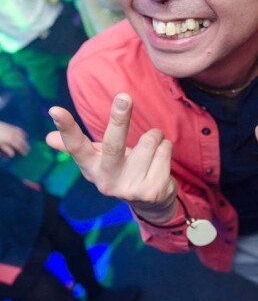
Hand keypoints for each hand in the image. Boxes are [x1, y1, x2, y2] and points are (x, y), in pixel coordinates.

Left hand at [0, 121, 29, 156]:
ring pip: (22, 135)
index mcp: (11, 140)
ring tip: (27, 143)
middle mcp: (14, 134)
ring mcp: (14, 130)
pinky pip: (20, 130)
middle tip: (29, 150)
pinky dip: (24, 133)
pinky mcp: (13, 127)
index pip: (19, 146)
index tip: (26, 154)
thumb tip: (13, 154)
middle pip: (22, 140)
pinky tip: (25, 135)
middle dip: (26, 145)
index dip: (23, 150)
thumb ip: (7, 149)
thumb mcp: (1, 144)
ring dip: (25, 139)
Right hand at [46, 93, 176, 223]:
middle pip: (113, 144)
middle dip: (119, 119)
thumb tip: (48, 138)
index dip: (66, 128)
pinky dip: (165, 147)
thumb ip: (76, 147)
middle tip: (124, 96)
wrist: (151, 204)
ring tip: (150, 147)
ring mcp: (130, 188)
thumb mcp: (98, 160)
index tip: (55, 110)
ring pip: (149, 140)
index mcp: (92, 168)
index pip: (76, 146)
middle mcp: (108, 181)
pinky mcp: (153, 190)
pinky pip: (165, 149)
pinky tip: (160, 160)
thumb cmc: (122, 170)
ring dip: (155, 136)